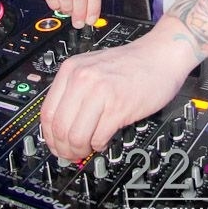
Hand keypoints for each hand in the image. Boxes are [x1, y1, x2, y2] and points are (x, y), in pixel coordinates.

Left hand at [40, 19, 196, 160]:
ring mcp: (100, 91)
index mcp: (71, 69)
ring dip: (81, 150)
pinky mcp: (119, 106)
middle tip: (73, 154)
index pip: (47, 113)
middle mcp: (82, 78)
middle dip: (64, 149)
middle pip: (59, 129)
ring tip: (89, 147)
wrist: (160, 54)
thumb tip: (60, 127)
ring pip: (75, 137)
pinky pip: (98, 138)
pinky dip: (99, 145)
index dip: (50, 137)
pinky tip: (105, 139)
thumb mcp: (92, 68)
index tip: (57, 146)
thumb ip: (75, 91)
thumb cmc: (130, 63)